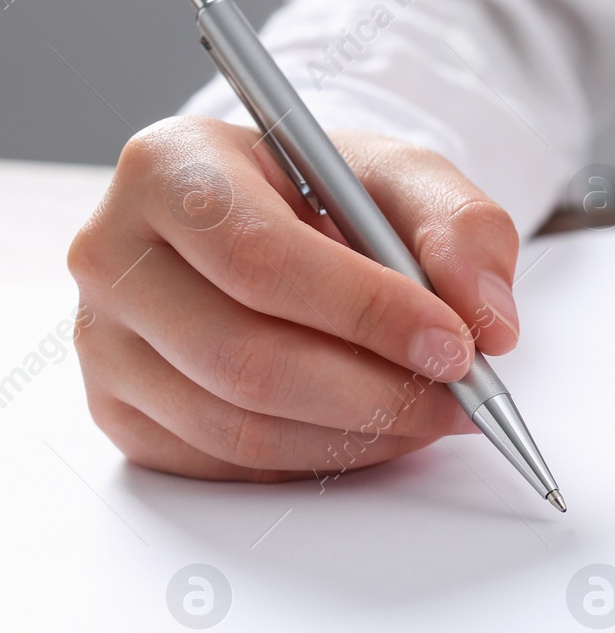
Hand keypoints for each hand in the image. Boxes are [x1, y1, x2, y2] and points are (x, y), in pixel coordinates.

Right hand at [68, 116, 522, 482]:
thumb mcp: (407, 178)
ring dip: (358, 435)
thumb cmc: (330, 194)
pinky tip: (371, 427)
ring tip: (431, 412)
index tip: (454, 345)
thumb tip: (489, 320)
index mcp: (170, 169)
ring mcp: (106, 342)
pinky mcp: (123, 412)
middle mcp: (114, 254)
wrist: (281, 222)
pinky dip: (319, 459)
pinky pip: (228, 464)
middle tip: (459, 397)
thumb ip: (463, 230)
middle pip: (247, 359)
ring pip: (239, 426)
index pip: (262, 260)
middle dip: (376, 392)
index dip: (367, 314)